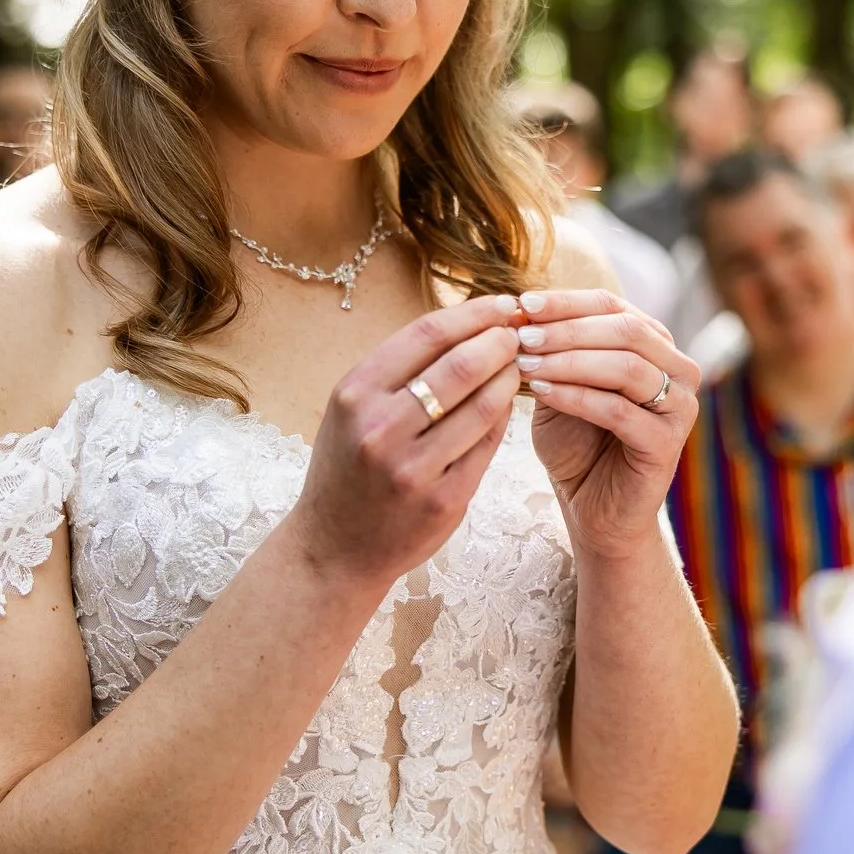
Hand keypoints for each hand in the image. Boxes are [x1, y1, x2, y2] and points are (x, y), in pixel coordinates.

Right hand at [288, 294, 525, 588]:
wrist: (334, 548)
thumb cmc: (348, 468)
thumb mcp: (353, 409)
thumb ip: (399, 369)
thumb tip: (467, 322)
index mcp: (356, 394)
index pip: (427, 334)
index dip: (474, 312)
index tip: (502, 304)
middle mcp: (382, 429)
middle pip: (462, 365)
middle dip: (501, 342)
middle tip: (519, 334)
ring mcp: (414, 469)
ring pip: (484, 406)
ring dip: (509, 378)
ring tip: (518, 366)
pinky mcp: (444, 501)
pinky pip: (488, 445)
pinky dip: (503, 417)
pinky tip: (507, 404)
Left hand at [512, 289, 699, 558]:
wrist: (594, 510)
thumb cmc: (577, 444)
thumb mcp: (560, 385)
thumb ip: (552, 350)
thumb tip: (520, 310)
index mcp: (655, 344)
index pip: (612, 305)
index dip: (566, 301)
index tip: (521, 304)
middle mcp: (679, 369)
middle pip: (625, 329)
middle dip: (566, 329)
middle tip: (521, 335)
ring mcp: (681, 406)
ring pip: (625, 366)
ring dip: (569, 360)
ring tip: (525, 363)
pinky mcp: (668, 444)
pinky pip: (619, 410)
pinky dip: (576, 397)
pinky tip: (541, 393)